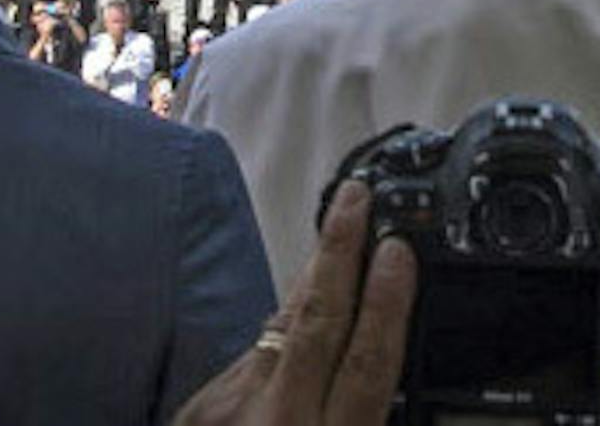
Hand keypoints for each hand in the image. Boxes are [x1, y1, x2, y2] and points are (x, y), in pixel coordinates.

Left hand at [174, 182, 415, 425]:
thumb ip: (366, 416)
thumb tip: (389, 372)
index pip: (366, 362)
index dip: (385, 302)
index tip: (397, 249)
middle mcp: (279, 421)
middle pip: (317, 321)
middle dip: (340, 251)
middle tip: (356, 196)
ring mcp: (232, 410)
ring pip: (281, 327)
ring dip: (313, 277)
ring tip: (338, 230)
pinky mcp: (202, 407)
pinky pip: (252, 354)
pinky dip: (279, 328)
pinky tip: (297, 305)